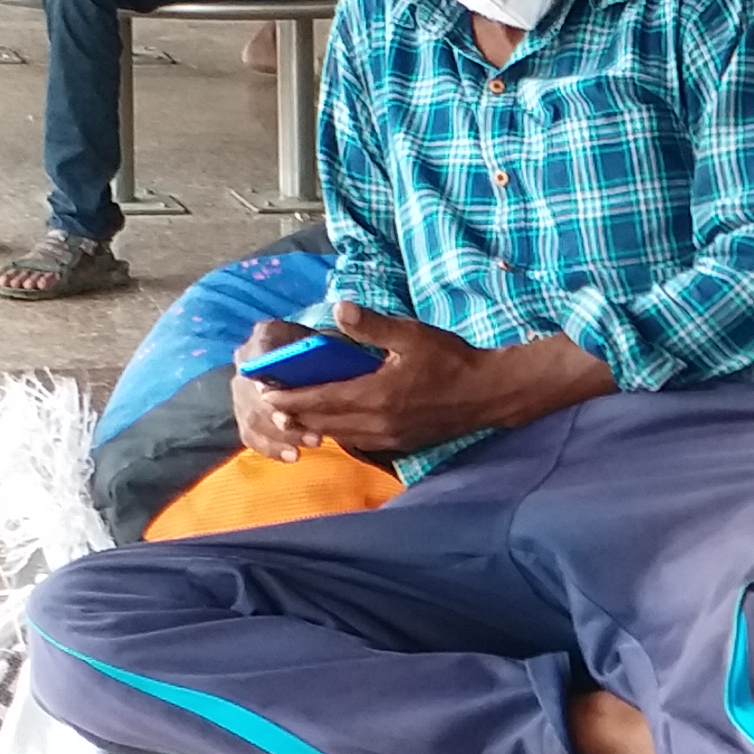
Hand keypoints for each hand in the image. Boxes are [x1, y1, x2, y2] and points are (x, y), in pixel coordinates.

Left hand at [231, 308, 606, 462]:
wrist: (489, 393)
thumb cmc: (451, 359)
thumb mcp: (412, 334)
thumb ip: (372, 325)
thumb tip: (338, 310)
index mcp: (376, 395)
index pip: (321, 399)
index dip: (290, 397)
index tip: (265, 392)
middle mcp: (378, 423)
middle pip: (324, 422)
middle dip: (294, 414)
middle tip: (267, 406)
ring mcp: (389, 438)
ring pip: (339, 435)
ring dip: (313, 426)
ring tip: (291, 418)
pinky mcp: (400, 444)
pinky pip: (358, 441)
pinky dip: (338, 434)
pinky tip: (330, 426)